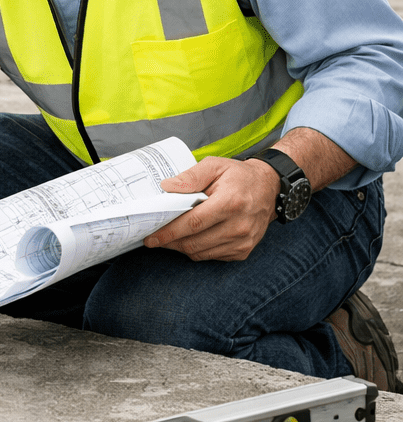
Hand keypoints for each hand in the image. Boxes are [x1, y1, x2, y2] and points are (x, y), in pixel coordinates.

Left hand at [144, 156, 279, 261]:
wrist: (269, 188)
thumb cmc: (238, 176)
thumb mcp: (214, 165)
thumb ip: (190, 176)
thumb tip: (166, 187)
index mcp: (230, 202)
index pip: (192, 223)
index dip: (169, 232)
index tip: (151, 237)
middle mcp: (239, 226)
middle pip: (194, 242)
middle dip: (169, 242)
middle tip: (153, 238)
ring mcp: (243, 241)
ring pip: (201, 253)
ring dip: (181, 247)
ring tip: (169, 238)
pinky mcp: (244, 250)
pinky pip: (212, 256)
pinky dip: (197, 250)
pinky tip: (190, 239)